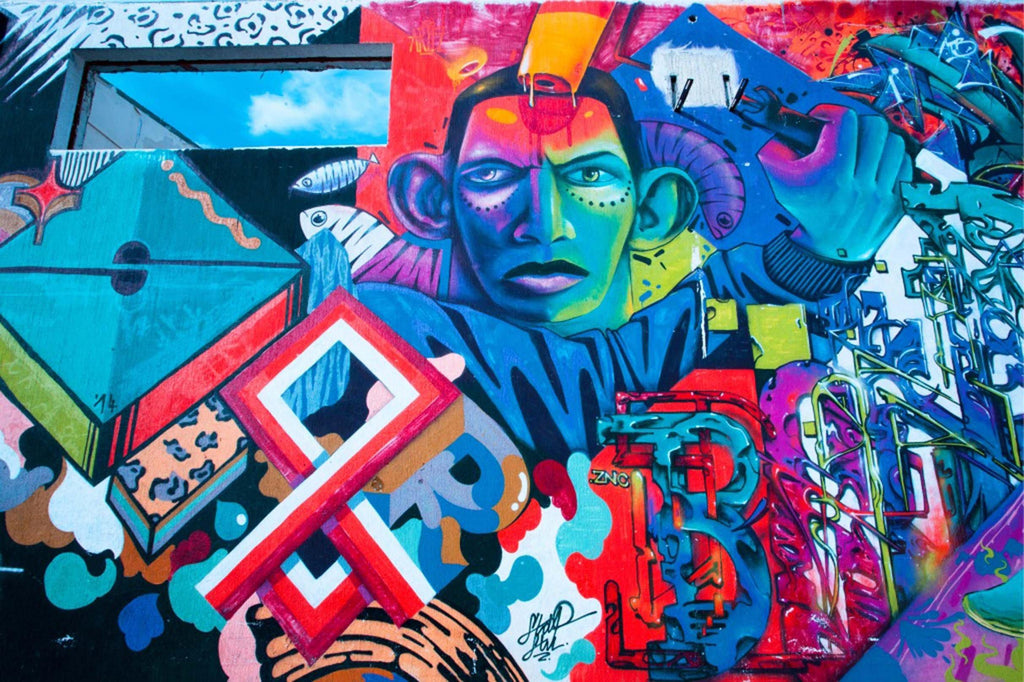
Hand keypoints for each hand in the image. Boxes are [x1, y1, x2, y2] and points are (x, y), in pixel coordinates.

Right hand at [757, 104, 911, 261]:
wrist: (825, 253)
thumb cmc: (802, 213)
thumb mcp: (778, 183)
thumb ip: (773, 150)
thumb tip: (781, 124)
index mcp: (828, 176)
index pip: (844, 121)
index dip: (832, 114)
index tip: (825, 120)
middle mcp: (857, 186)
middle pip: (874, 126)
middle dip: (858, 123)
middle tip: (847, 132)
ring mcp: (880, 195)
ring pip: (894, 142)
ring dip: (879, 140)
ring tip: (865, 147)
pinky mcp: (897, 204)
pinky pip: (906, 165)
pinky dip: (893, 160)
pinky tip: (877, 165)